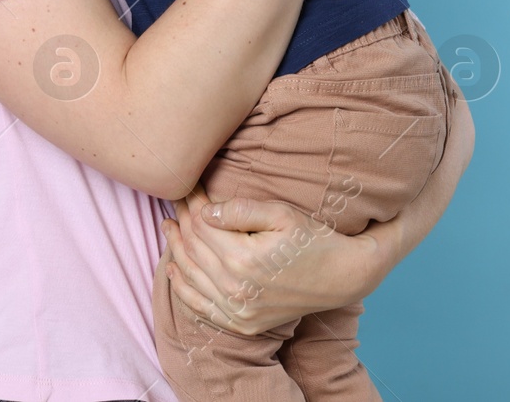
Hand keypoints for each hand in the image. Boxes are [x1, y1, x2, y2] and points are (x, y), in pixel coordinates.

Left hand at [160, 187, 382, 335]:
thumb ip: (241, 210)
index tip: (186, 185)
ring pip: (192, 276)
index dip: (191, 203)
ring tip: (167, 227)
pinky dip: (182, 288)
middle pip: (194, 249)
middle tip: (175, 201)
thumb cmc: (313, 239)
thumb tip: (205, 210)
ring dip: (176, 250)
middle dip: (182, 222)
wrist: (342, 277)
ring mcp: (237, 311)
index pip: (202, 225)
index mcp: (243, 259)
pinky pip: (201, 307)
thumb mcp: (282, 213)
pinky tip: (172, 270)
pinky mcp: (242, 324)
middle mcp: (235, 289)